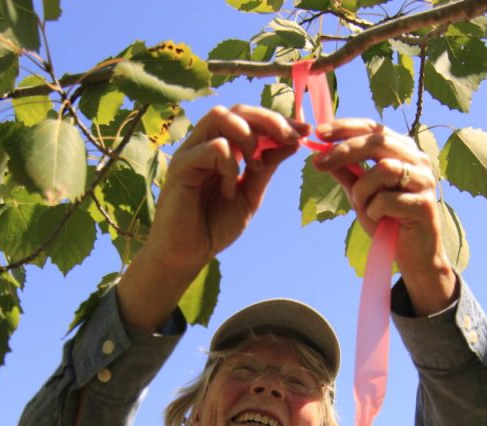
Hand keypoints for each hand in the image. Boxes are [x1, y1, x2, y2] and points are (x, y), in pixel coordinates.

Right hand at [141, 105, 305, 273]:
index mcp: (222, 147)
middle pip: (237, 109)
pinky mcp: (181, 167)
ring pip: (221, 116)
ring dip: (247, 136)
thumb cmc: (214, 226)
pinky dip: (230, 165)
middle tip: (291, 138)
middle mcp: (205, 143)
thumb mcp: (250, 195)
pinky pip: (213, 148)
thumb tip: (293, 141)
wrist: (186, 255)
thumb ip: (266, 168)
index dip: (278, 120)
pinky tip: (229, 189)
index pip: (250, 118)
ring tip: (255, 167)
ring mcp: (191, 152)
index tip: (305, 130)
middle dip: (270, 120)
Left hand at [311, 119, 457, 313]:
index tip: (319, 133)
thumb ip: (346, 173)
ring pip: (384, 169)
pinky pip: (388, 199)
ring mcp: (425, 181)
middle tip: (319, 163)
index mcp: (403, 151)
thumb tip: (319, 153)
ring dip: (362, 189)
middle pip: (378, 141)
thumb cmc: (388, 222)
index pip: (374, 127)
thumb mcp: (360, 194)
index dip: (346, 127)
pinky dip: (374, 210)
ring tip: (363, 206)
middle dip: (344, 150)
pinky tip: (379, 219)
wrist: (413, 256)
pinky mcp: (425, 204)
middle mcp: (417, 160)